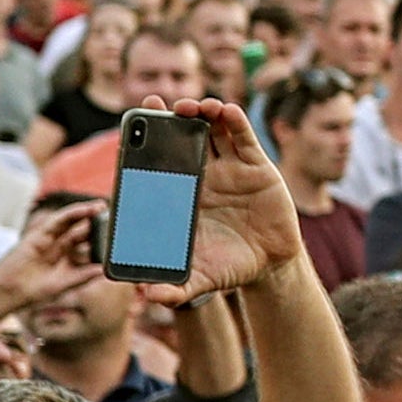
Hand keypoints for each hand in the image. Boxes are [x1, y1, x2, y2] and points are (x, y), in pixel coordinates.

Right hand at [0, 199, 106, 319]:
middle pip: (82, 231)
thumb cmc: (34, 292)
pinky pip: (58, 220)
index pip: (88, 245)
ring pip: (72, 223)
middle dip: (97, 224)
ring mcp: (50, 240)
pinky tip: (85, 209)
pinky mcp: (39, 235)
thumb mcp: (65, 283)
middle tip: (115, 216)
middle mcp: (60, 248)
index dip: (102, 239)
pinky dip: (72, 213)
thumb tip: (105, 269)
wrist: (8, 292)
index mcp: (68, 259)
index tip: (119, 235)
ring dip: (87, 213)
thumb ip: (84, 275)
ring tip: (103, 207)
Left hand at [159, 96, 303, 299]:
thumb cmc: (228, 267)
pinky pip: (242, 137)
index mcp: (181, 196)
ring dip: (200, 112)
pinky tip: (225, 110)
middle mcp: (203, 176)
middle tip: (156, 105)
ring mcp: (229, 168)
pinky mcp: (256, 166)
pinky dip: (234, 120)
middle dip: (169, 118)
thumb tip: (147, 296)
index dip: (145, 140)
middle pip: (183, 137)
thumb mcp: (199, 280)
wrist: (269, 266)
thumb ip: (175, 289)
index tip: (132, 122)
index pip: (159, 161)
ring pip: (211, 130)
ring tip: (191, 107)